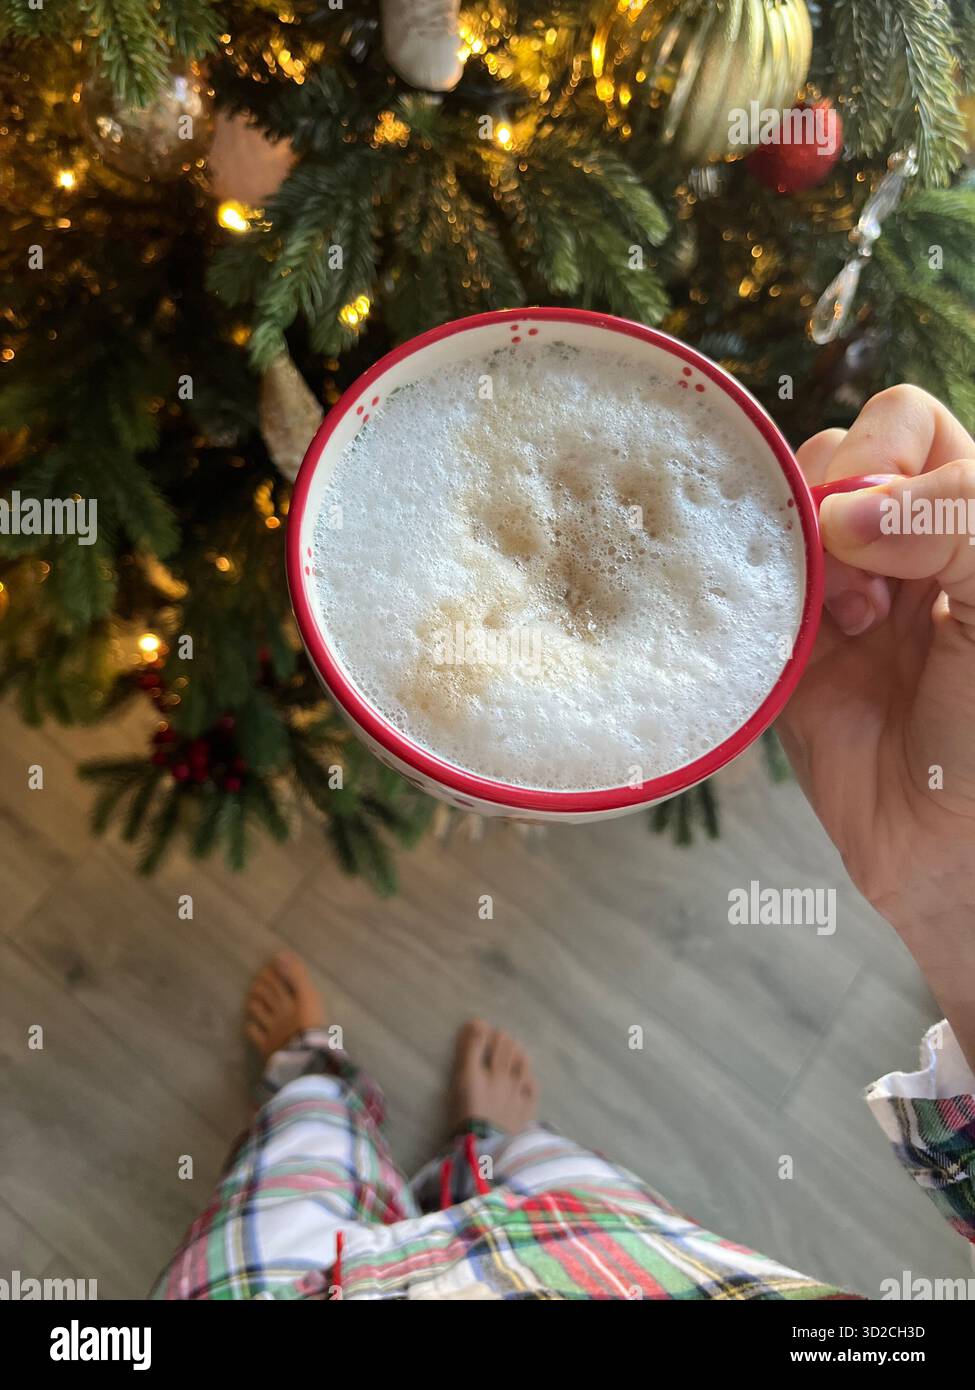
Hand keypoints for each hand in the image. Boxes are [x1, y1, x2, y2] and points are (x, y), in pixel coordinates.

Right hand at [779, 384, 974, 932]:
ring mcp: (843, 601)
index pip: (909, 424)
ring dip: (798, 557)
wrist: (954, 857)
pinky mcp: (789, 657)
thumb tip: (844, 513)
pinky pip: (746, 597)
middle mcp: (905, 550)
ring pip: (782, 520)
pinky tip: (787, 637)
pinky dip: (753, 602)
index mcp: (968, 522)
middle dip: (836, 505)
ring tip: (842, 622)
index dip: (887, 451)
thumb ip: (953, 521)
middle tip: (868, 586)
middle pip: (835, 459)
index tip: (890, 521)